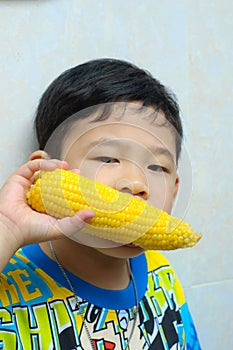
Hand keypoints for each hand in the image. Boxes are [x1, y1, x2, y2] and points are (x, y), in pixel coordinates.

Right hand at [0, 156, 93, 270]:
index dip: (72, 185)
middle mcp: (37, 195)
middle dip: (65, 173)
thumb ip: (76, 222)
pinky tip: (53, 166)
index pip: (62, 191)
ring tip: (65, 166)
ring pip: (43, 170)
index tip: (82, 182)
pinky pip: (32, 166)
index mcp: (46, 206)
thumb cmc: (31, 232)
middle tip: (75, 172)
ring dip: (55, 165)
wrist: (11, 229)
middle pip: (53, 179)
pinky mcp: (19, 178)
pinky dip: (43, 163)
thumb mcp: (60, 228)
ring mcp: (28, 186)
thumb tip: (92, 213)